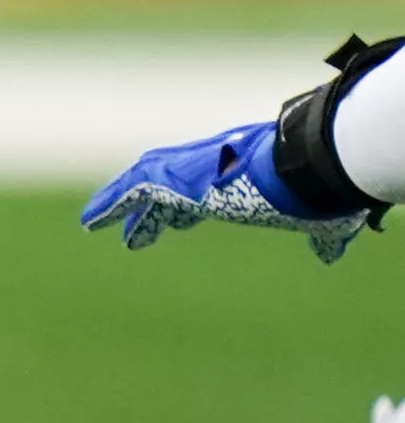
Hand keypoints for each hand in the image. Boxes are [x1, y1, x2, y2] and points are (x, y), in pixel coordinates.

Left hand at [80, 119, 368, 263]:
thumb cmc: (311, 189)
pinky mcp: (169, 178)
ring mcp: (185, 169)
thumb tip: (332, 255)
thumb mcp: (313, 214)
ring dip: (120, 205)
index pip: (201, 192)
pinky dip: (108, 205)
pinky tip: (90, 222)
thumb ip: (320, 235)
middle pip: (167, 190)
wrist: (299, 168)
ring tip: (94, 223)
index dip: (186, 209)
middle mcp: (206, 167)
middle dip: (150, 212)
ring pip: (141, 186)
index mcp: (235, 175)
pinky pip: (129, 192)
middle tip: (137, 236)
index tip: (179, 221)